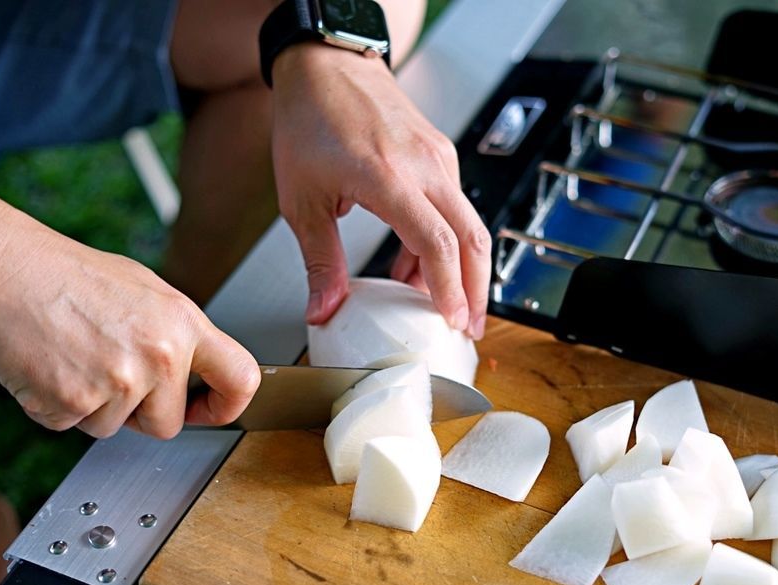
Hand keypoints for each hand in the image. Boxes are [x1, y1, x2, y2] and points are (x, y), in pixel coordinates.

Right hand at [0, 215, 260, 438]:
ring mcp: (118, 381)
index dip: (227, 406)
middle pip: (168, 424)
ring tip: (75, 357)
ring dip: (93, 406)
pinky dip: (57, 406)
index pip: (241, 378)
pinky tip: (52, 366)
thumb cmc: (71, 276)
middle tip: (109, 374)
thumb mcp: (146, 291)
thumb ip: (177, 334)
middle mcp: (159, 354)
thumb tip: (199, 371)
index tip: (209, 410)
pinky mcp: (73, 401)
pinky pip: (72, 426)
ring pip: (114, 428)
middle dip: (141, 413)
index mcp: (183, 323)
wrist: (7, 266)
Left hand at [271, 43, 490, 339]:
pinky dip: (444, 239)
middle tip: (468, 326)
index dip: (449, 289)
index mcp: (388, 177)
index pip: (437, 243)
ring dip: (459, 268)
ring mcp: (438, 157)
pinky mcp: (440, 153)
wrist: (326, 65)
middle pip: (472, 238)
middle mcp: (424, 165)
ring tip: (436, 301)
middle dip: (475, 289)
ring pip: (469, 223)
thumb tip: (325, 308)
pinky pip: (454, 205)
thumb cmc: (311, 119)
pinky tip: (417, 260)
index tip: (452, 321)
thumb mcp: (301, 199)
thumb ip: (319, 260)